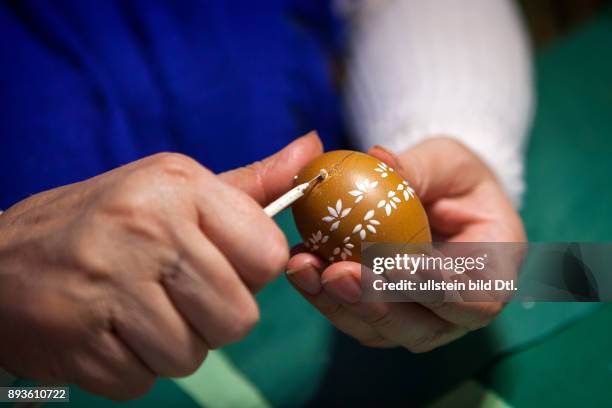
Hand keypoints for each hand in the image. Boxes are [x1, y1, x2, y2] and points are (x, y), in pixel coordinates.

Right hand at [0, 132, 321, 398]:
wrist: (3, 261)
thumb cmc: (108, 222)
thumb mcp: (176, 188)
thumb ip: (251, 183)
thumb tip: (312, 150)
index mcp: (178, 186)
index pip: (268, 257)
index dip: (249, 272)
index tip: (217, 263)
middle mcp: (146, 229)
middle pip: (238, 317)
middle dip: (212, 317)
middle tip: (172, 293)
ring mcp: (109, 286)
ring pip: (192, 356)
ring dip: (170, 344)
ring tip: (135, 310)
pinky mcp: (80, 340)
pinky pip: (143, 380)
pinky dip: (131, 366)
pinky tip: (107, 330)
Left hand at [286, 137, 524, 350]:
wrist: (438, 196)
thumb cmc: (455, 178)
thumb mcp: (446, 162)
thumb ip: (419, 168)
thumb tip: (378, 159)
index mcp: (494, 273)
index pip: (475, 299)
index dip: (437, 289)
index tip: (398, 264)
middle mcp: (459, 310)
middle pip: (422, 328)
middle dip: (376, 304)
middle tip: (337, 274)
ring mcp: (421, 319)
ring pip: (380, 330)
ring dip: (339, 304)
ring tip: (305, 268)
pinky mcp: (385, 316)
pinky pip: (353, 317)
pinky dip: (324, 296)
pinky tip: (302, 266)